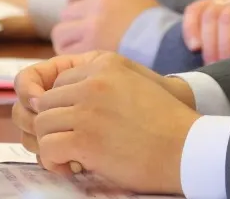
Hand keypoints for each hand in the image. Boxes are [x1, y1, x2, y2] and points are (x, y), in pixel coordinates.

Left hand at [12, 52, 196, 193]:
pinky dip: (53, 160)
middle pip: (46, 102)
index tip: (76, 125)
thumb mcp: (135, 83)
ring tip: (71, 156)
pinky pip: (47, 148)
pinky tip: (72, 166)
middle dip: (54, 125)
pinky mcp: (84, 139)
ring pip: (41, 124)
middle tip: (71, 144)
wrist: (188, 146)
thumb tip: (68, 99)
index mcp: (105, 63)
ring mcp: (87, 110)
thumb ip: (104, 82)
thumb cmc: (165, 122)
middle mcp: (92, 82)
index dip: (63, 107)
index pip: (59, 82)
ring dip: (52, 143)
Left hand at [50, 0, 158, 54]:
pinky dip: (71, 54)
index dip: (76, 2)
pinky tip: (83, 58)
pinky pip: (66, 51)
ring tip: (82, 48)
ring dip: (68, 40)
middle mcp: (98, 6)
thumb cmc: (153, 26)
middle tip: (86, 35)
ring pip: (60, 32)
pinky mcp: (88, 50)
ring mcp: (91, 28)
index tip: (83, 12)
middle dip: (74, 24)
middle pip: (67, 12)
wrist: (166, 48)